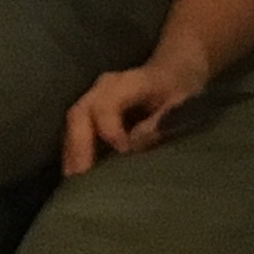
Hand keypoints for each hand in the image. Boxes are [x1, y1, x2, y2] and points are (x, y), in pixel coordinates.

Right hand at [62, 52, 207, 174]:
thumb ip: (160, 120)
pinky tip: (76, 174)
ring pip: (73, 125)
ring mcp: (93, 99)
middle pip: (79, 115)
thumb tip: (135, 143)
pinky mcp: (90, 112)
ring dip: (72, 153)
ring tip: (74, 181)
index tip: (122, 153)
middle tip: (81, 175)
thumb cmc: (179, 88)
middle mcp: (103, 89)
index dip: (110, 130)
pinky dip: (75, 152)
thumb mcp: (181, 102)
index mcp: (127, 83)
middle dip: (79, 146)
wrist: (173, 72)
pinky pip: (76, 132)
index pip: (106, 106)